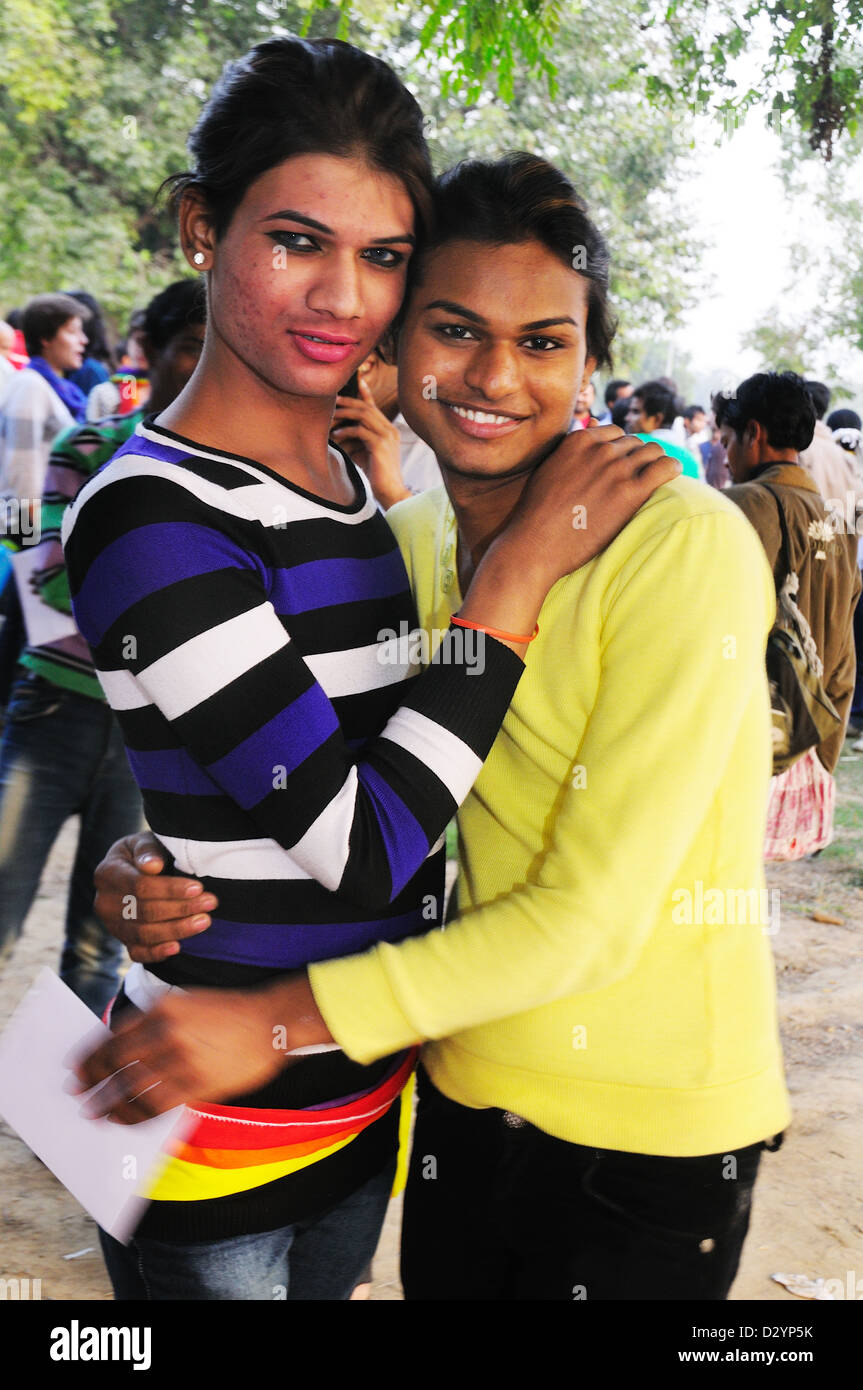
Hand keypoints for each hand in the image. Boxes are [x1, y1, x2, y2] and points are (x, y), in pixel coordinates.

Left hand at [71, 985, 301, 1122]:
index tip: (77, 1069)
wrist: (271, 1023)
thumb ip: (154, 1020)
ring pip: (133, 1088)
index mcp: (163, 1008)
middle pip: (117, 1064)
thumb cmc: (228, 1012)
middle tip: (78, 1094)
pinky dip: (136, 1115)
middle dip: (92, 1082)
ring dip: (109, 1104)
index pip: (114, 1037)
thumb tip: (120, 1047)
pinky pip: (157, 1105)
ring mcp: (184, 1060)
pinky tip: (126, 1118)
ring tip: (97, 1113)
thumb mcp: (186, 1001)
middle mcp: (169, 1033)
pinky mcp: (199, 1084)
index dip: (90, 1057)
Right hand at [94, 831, 216, 963]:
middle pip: (144, 911)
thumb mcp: (144, 842)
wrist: (136, 868)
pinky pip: (137, 953)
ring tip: (204, 921)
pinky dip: (157, 953)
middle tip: (210, 903)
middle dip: (180, 908)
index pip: (140, 885)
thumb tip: (153, 866)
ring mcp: (112, 924)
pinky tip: (178, 947)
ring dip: (176, 930)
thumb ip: (148, 850)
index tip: (197, 888)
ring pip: (143, 934)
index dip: (170, 889)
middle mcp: (104, 902)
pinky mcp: (123, 940)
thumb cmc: (145, 853)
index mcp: (107, 873)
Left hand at [331, 376, 410, 508]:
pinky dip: (346, 431)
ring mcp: (387, 436)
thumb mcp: (364, 452)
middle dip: (348, 403)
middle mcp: (390, 430)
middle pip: (366, 407)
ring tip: (330, 419)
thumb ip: (355, 439)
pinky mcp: (381, 445)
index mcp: (389, 430)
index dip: (365, 393)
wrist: (391, 492)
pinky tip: (336, 436)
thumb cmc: (377, 475)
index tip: (357, 380)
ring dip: (345, 415)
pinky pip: (361, 431)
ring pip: (364, 415)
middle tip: (332, 402)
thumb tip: (336, 431)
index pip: (375, 407)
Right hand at [501, 424, 680, 585]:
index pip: (615, 432)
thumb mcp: (550, 469)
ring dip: (656, 463)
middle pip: (635, 443)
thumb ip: (571, 450)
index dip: (621, 449)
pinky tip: (672, 475)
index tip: (623, 464)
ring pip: (653, 451)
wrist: (536, 544)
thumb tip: (589, 430)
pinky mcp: (631, 491)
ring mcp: (617, 469)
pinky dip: (672, 468)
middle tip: (639, 477)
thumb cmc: (538, 513)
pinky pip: (665, 468)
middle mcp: (600, 449)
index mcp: (580, 440)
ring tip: (656, 477)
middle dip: (638, 458)